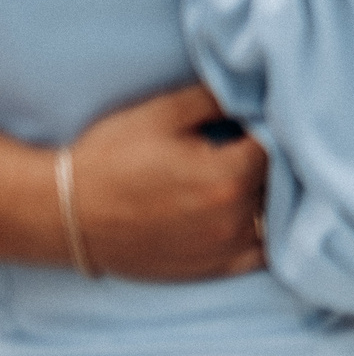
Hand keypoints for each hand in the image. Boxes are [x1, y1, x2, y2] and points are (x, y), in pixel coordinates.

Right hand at [71, 84, 266, 278]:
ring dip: (278, 196)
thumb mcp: (163, 114)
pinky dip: (272, 235)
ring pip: (278, 217)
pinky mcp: (215, 269)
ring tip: (263, 176)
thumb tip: (256, 86)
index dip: (280, 127)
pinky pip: (264, 254)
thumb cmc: (111, 158)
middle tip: (265, 144)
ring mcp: (226, 248)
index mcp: (228, 174)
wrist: (66, 215)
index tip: (268, 117)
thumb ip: (218, 98)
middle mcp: (234, 216)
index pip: (283, 144)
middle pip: (284, 181)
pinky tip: (263, 214)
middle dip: (280, 160)